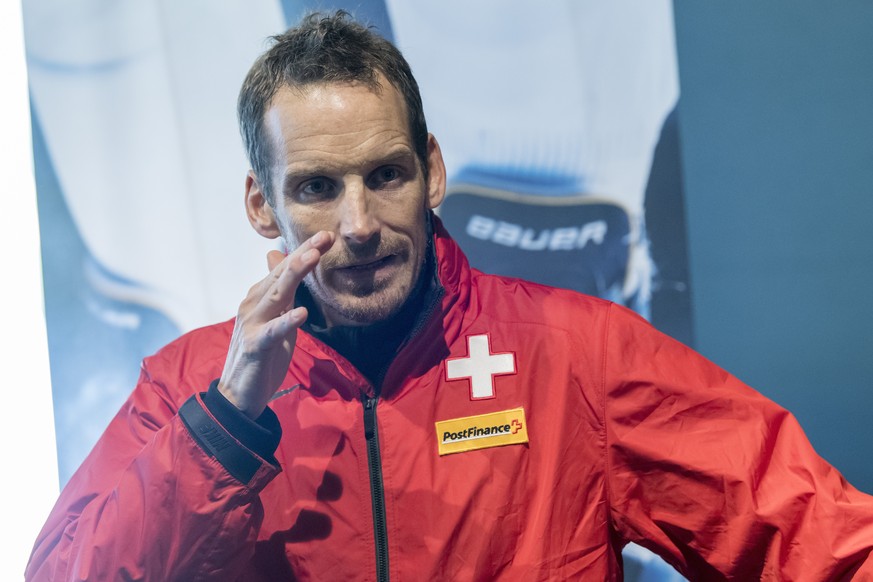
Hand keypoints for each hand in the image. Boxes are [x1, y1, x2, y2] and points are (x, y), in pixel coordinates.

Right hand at [218, 231, 334, 418]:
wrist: (240, 393)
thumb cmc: (261, 353)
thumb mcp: (275, 316)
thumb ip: (279, 288)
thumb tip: (277, 255)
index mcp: (261, 297)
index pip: (285, 268)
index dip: (304, 250)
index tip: (327, 235)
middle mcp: (254, 304)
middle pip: (282, 275)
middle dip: (303, 254)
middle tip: (325, 236)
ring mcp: (252, 324)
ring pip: (275, 294)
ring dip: (294, 275)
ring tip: (313, 258)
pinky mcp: (255, 346)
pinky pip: (272, 332)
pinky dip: (286, 321)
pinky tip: (301, 312)